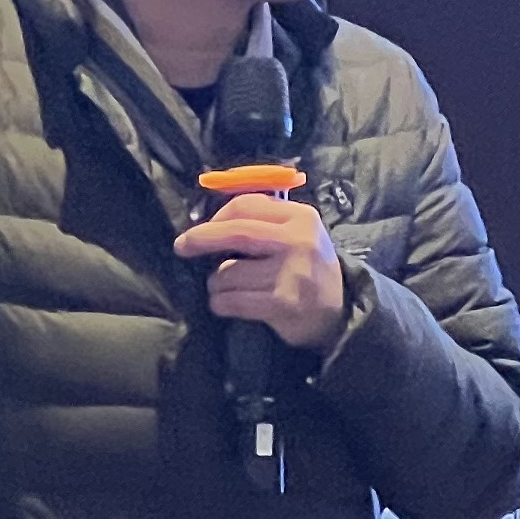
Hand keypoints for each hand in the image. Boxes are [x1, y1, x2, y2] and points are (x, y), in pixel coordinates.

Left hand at [174, 193, 345, 351]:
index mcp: (301, 217)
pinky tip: (228, 304)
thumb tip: (210, 220)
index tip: (202, 228)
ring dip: (216, 284)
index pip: (248, 205)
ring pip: (227, 273)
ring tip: (228, 288)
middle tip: (181, 246)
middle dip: (201, 239)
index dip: (217, 216)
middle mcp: (297, 241)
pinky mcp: (281, 304)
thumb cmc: (308, 269)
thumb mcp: (298, 234)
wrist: (338, 313)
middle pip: (235, 233)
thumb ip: (265, 221)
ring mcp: (290, 274)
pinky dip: (220, 303)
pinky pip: (231, 300)